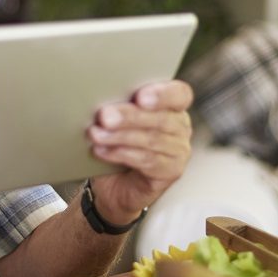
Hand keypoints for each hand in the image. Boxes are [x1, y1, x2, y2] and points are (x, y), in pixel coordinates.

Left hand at [86, 80, 193, 225]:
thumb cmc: (118, 143)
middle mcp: (180, 126)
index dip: (162, 94)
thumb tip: (103, 103)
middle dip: (130, 116)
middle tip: (105, 116)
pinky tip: (102, 151)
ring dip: (120, 136)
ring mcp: (179, 150)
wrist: (116, 182)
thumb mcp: (118, 120)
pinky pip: (147, 160)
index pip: (179, 94)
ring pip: (152, 140)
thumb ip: (119, 107)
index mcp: (172, 105)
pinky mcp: (172, 171)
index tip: (140, 97)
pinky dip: (121, 154)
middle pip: (161, 119)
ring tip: (97, 134)